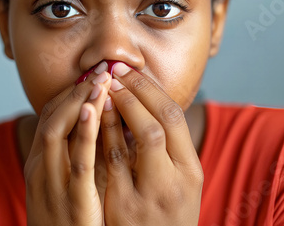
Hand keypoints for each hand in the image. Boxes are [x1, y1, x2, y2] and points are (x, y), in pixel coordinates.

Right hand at [25, 65, 111, 225]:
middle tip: (99, 69)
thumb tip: (97, 127)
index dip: (69, 93)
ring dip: (78, 101)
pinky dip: (83, 132)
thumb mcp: (64, 186)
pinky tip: (93, 109)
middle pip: (52, 117)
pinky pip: (77, 161)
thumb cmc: (68, 223)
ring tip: (98, 79)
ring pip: (58, 131)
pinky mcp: (71, 200)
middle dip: (75, 90)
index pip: (50, 116)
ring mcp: (52, 183)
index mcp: (40, 164)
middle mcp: (41, 168)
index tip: (90, 76)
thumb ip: (75, 158)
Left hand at [101, 63, 202, 225]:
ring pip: (128, 143)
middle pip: (155, 125)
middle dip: (134, 93)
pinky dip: (100, 135)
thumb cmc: (168, 212)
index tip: (133, 71)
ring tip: (102, 86)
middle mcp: (172, 183)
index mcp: (191, 171)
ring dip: (113, 109)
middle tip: (116, 72)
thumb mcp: (180, 181)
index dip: (151, 89)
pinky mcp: (120, 207)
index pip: (174, 117)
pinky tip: (92, 116)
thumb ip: (170, 147)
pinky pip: (107, 164)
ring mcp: (145, 196)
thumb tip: (150, 101)